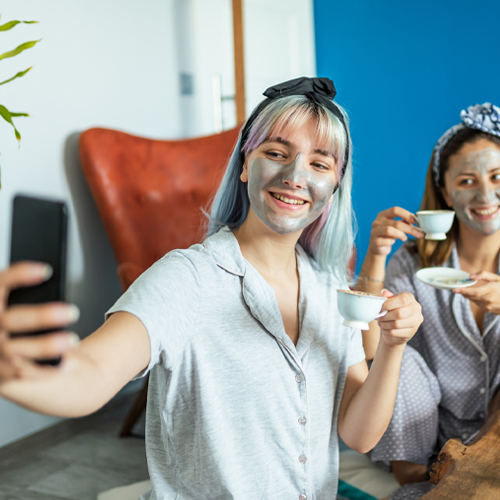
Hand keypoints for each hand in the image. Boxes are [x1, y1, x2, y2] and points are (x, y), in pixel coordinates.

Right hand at [0, 262, 79, 381]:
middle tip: (73, 312)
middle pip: (10, 319)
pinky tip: (70, 363)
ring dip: (45, 346)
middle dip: (41, 316)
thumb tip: (52, 276)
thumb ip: (27, 295)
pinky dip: (47, 370)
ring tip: (72, 340)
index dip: (18, 275)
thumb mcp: (15, 307)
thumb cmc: (15, 324)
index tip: (46, 270)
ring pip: (14, 350)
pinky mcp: (0, 376)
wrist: (0, 356)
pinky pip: (22, 374)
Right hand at [369, 207, 423, 255]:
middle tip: (420, 233)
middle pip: (396, 223)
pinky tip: (392, 242)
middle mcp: (377, 221)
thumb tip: (416, 220)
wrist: (377, 247)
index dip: (406, 214)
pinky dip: (392, 242)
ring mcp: (374, 231)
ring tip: (404, 238)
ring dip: (401, 235)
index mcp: (383, 214)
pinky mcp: (374, 242)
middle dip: (410, 229)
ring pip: (390, 230)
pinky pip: (386, 241)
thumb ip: (404, 222)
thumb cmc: (389, 235)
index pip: (395, 210)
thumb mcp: (397, 227)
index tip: (415, 221)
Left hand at [377, 289, 422, 348]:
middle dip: (385, 316)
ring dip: (384, 324)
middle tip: (378, 317)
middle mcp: (416, 308)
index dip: (389, 304)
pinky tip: (383, 328)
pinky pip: (395, 332)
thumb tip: (384, 292)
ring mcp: (416, 321)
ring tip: (380, 322)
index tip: (381, 308)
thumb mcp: (389, 302)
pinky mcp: (411, 332)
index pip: (402, 300)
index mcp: (410, 298)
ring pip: (397, 324)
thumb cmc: (392, 311)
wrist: (396, 327)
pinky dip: (386, 331)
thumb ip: (387, 297)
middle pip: (399, 313)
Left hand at [453, 271, 499, 314]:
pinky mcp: (487, 310)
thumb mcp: (496, 278)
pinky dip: (476, 299)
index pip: (473, 292)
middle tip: (459, 287)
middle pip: (470, 296)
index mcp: (491, 290)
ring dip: (470, 295)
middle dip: (464, 292)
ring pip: (473, 300)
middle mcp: (488, 300)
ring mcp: (488, 307)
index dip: (463, 291)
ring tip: (473, 290)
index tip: (454, 289)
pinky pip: (477, 304)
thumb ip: (483, 275)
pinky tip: (481, 295)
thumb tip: (471, 276)